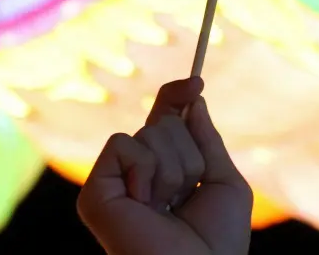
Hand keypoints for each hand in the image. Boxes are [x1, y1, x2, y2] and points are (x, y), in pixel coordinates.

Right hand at [77, 78, 253, 254]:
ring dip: (175, 169)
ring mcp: (113, 182)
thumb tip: (195, 97)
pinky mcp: (94, 192)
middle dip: (189, 152)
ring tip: (169, 209)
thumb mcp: (224, 182)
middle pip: (163, 121)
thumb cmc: (217, 244)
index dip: (176, 96)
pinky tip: (147, 205)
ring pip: (149, 132)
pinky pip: (124, 145)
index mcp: (164, 173)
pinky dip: (148, 171)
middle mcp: (135, 175)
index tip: (198, 80)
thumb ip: (207, 140)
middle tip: (188, 193)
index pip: (163, 120)